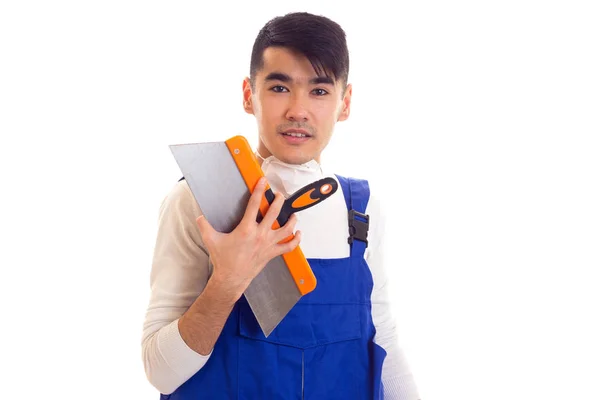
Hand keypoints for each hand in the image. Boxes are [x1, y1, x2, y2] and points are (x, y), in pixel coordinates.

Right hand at [195, 177, 301, 297]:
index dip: (259, 190)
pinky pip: (288, 246)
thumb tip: (198, 217)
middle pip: (274, 213)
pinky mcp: (272, 253)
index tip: (263, 181)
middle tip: (279, 195)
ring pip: (286, 229)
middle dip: (278, 200)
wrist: (231, 278)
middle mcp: (260, 235)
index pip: (254, 204)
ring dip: (292, 220)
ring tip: (293, 213)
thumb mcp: (211, 240)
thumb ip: (204, 226)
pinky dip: (296, 240)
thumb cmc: (222, 259)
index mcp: (246, 229)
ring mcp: (268, 244)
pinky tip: (298, 233)